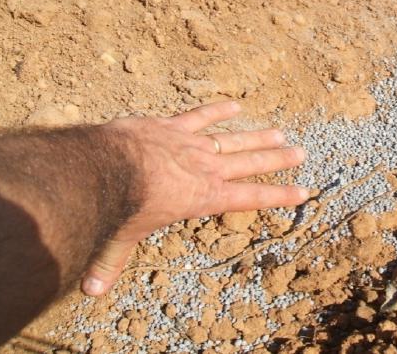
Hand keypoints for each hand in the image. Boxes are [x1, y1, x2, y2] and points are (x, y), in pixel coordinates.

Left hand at [81, 101, 307, 295]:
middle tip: (300, 152)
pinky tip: (235, 105)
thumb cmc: (119, 208)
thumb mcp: (120, 240)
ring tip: (281, 133)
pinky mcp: (172, 126)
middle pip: (251, 163)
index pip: (251, 197)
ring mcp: (191, 145)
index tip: (304, 191)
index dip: (280, 196)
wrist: (104, 170)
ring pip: (234, 139)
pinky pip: (200, 116)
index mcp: (205, 198)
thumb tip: (92, 291)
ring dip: (259, 136)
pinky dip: (218, 110)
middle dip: (278, 159)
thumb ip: (111, 263)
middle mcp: (206, 170)